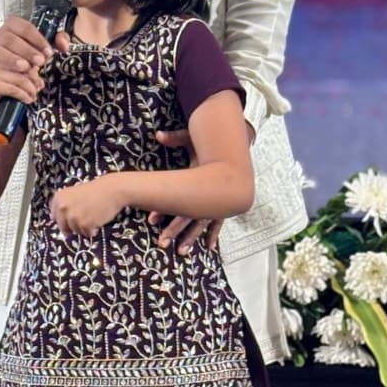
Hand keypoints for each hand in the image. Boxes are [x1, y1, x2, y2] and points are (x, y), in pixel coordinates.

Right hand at [0, 16, 68, 99]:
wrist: (19, 60)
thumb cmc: (34, 50)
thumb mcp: (47, 43)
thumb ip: (59, 40)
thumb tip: (63, 46)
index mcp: (13, 24)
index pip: (25, 27)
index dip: (38, 39)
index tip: (49, 52)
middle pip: (9, 39)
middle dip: (26, 50)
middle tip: (40, 61)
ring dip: (11, 59)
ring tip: (26, 68)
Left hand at [50, 175, 122, 237]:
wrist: (111, 190)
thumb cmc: (95, 191)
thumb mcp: (74, 194)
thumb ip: (64, 205)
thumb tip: (56, 221)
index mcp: (59, 198)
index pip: (54, 216)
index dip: (63, 219)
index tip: (71, 217)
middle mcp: (63, 208)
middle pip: (63, 227)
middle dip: (72, 227)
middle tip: (83, 221)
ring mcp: (73, 217)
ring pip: (76, 231)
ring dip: (84, 228)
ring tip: (93, 217)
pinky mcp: (84, 224)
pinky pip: (86, 234)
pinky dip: (92, 230)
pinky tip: (97, 221)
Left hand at [149, 129, 222, 253]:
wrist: (235, 150)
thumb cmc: (209, 146)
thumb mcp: (192, 139)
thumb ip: (175, 137)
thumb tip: (157, 134)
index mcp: (197, 179)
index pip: (178, 197)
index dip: (163, 209)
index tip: (150, 220)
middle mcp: (206, 194)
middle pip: (188, 215)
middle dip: (174, 230)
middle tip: (161, 243)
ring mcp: (216, 202)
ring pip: (202, 224)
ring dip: (191, 238)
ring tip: (181, 252)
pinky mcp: (222, 205)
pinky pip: (217, 223)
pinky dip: (213, 235)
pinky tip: (209, 248)